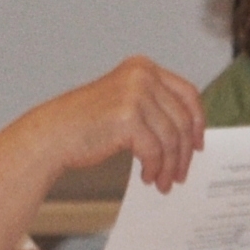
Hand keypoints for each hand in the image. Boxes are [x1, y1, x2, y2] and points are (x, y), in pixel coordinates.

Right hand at [25, 58, 207, 192]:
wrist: (51, 134)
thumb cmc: (85, 123)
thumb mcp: (125, 102)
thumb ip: (154, 106)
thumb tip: (190, 133)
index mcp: (143, 67)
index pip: (187, 93)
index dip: (197, 120)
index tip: (198, 144)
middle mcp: (142, 76)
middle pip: (182, 119)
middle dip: (184, 152)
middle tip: (180, 174)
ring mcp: (135, 95)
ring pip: (170, 138)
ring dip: (169, 165)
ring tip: (163, 182)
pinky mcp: (127, 117)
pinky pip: (154, 149)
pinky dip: (154, 167)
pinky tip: (147, 177)